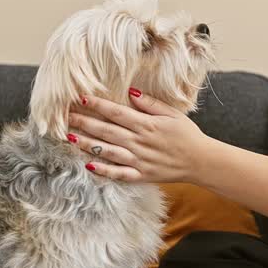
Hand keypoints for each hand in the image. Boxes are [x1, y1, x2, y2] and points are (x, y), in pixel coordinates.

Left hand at [66, 88, 209, 183]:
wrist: (201, 161)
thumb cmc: (188, 135)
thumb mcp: (173, 113)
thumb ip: (151, 103)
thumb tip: (130, 92)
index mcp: (147, 124)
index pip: (116, 112)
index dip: (97, 104)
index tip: (81, 98)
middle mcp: (140, 142)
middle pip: (107, 130)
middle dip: (84, 122)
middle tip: (65, 116)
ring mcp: (139, 160)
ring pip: (108, 151)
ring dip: (88, 144)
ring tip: (71, 137)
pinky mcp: (141, 175)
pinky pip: (119, 174)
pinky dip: (104, 171)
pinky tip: (89, 165)